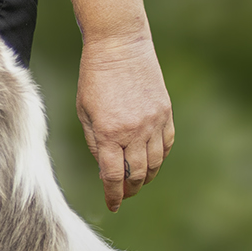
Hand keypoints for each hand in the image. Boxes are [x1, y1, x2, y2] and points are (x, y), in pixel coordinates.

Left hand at [76, 34, 174, 211]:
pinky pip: (167, 144)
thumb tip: (106, 168)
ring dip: (146, 176)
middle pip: (137, 175)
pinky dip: (159, 157)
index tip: (113, 205)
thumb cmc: (94, 78)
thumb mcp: (84, 113)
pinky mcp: (165, 111)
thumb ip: (95, 143)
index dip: (114, 195)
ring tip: (137, 180)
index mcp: (108, 133)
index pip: (114, 177)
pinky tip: (151, 160)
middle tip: (124, 194)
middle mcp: (134, 131)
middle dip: (130, 189)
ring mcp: (153, 121)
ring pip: (155, 163)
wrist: (119, 45)